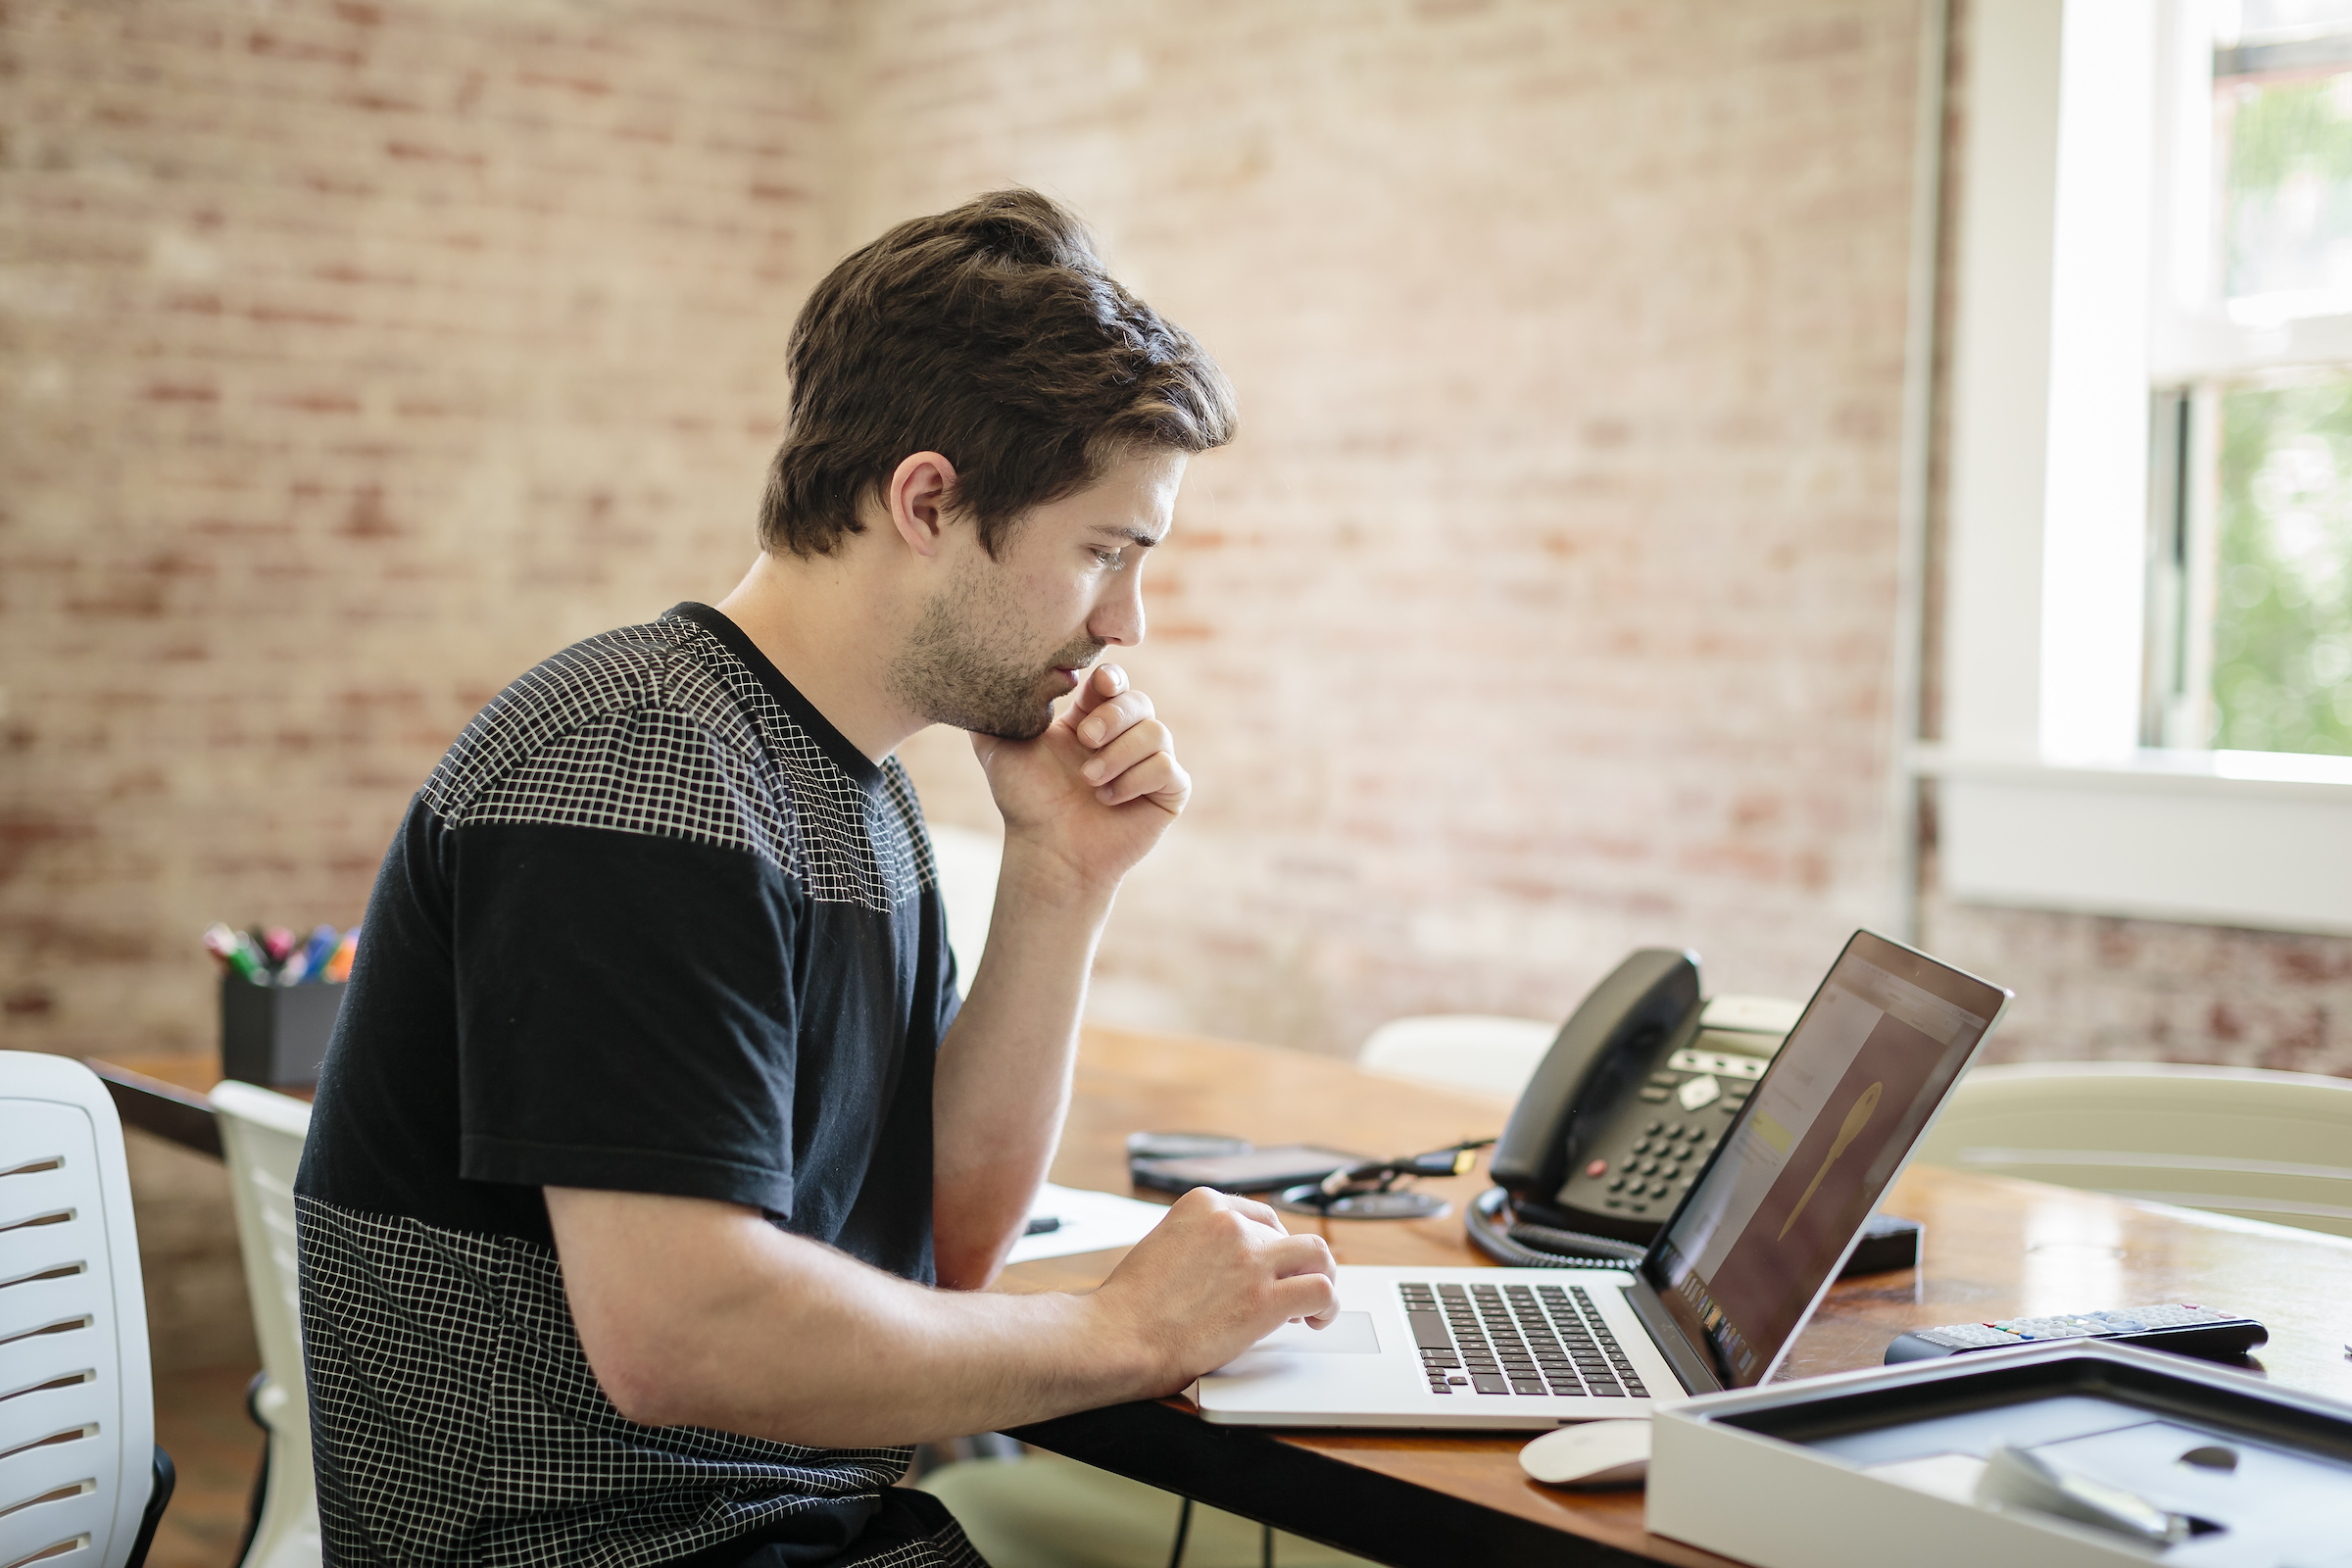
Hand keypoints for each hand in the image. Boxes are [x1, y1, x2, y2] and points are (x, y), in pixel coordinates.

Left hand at [971, 664, 1189, 893]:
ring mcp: (1149, 764)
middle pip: (1139, 702)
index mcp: (1091, 719)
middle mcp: (1124, 737)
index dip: (1111, 678)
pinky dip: (1136, 780)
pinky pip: (1167, 768)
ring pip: (1157, 732)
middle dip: (1113, 717)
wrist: (1048, 851)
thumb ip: (989, 712)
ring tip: (1090, 781)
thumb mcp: (998, 749)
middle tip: (1085, 740)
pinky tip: (1109, 800)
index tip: (1099, 685)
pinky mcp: (1168, 791)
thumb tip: (968, 672)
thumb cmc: (1025, 803)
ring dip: (1120, 755)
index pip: (1112, 682)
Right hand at [1086, 1187, 1338, 1394]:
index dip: (1269, 1243)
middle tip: (1286, 1289)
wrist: (1118, 1337)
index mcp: (1202, 1204)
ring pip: (1317, 1254)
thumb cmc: (1130, 1307)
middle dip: (1289, 1263)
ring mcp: (1251, 1258)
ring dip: (1321, 1276)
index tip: (1268, 1265)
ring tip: (1312, 1303)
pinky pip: (1321, 1290)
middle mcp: (1231, 1223)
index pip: (1258, 1214)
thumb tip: (1225, 1265)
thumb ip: (1198, 1245)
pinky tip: (1315, 1320)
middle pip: (1286, 1235)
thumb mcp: (1162, 1247)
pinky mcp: (1266, 1299)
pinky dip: (1327, 1306)